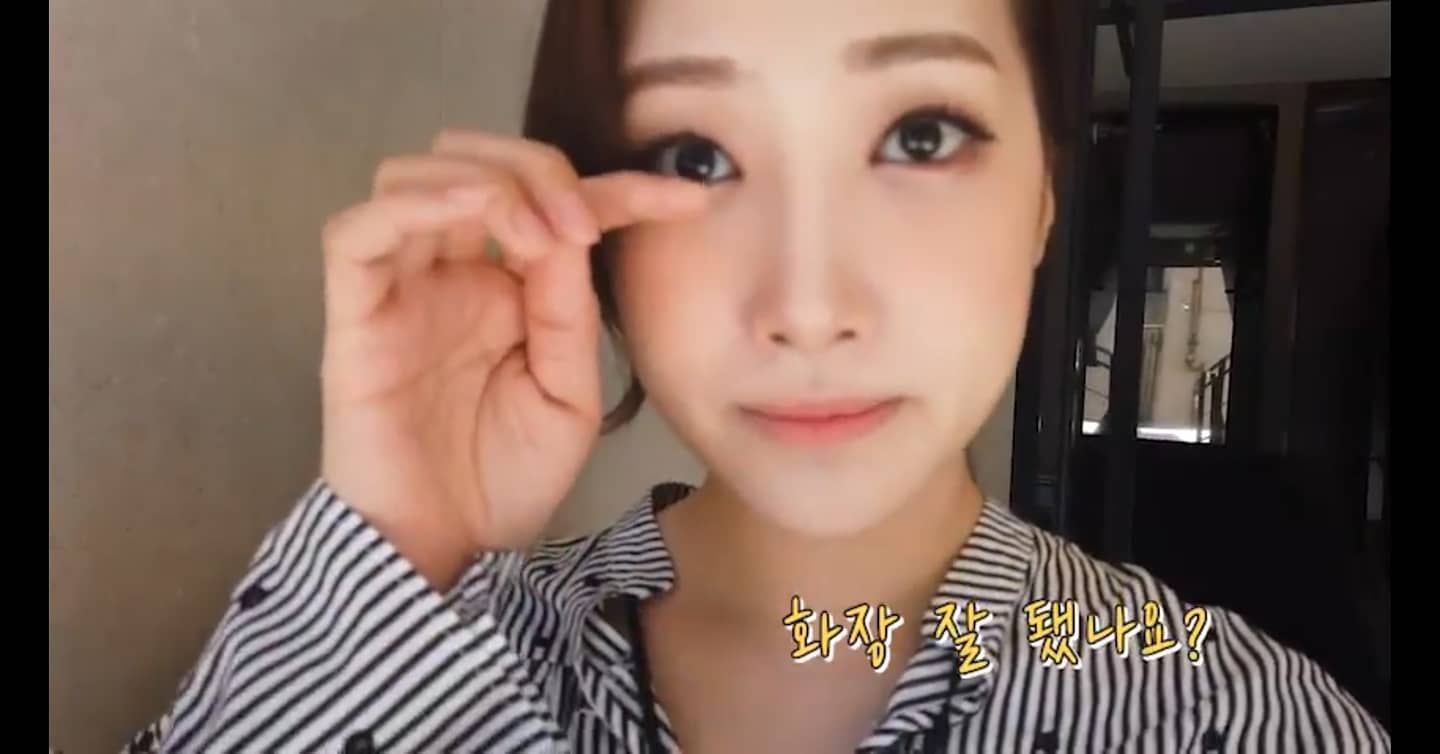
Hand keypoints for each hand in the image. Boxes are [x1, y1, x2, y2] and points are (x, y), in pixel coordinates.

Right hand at [317, 130, 706, 589]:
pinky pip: (356, 234)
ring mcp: (399, 290)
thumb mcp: (569, 392)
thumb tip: (571, 227)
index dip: (623, 189)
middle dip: (539, 170)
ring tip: (536, 234)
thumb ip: (568, 310)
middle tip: (583, 223)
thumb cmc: (504, 481)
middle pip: (478, 163)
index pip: (556, 206)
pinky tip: (469, 211)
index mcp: (508, 288)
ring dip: (484, 182)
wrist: (446, 553)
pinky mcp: (353, 316)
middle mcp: (450, 273)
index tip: (690, 198)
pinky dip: (412, 204)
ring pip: (414, 176)